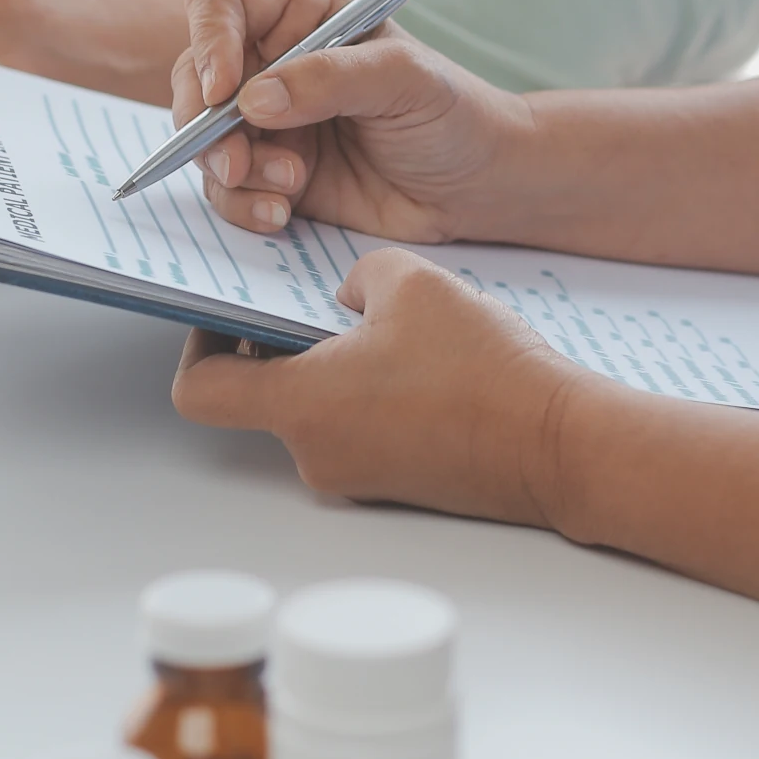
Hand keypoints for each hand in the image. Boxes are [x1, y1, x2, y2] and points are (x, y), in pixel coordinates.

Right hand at [172, 0, 533, 240]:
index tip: (222, 90)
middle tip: (236, 161)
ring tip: (290, 186)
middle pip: (196, 76)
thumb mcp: (403, 80)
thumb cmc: (452, 114)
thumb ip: (331, 79)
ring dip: (232, 170)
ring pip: (205, 140)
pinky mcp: (272, 175)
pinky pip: (228, 190)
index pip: (224, 2)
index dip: (207, 39)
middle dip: (205, 125)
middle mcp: (274, 64)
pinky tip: (281, 213)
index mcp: (303, 16)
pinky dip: (243, 205)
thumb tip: (254, 99)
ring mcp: (270, 122)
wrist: (477, 186)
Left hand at [173, 248, 589, 524]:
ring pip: (316, 411)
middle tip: (322, 305)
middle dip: (282, 346)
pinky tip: (423, 363)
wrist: (559, 445)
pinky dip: (372, 396)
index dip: (200, 346)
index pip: (199, 391)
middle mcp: (316, 452)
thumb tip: (345, 295)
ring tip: (389, 329)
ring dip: (335, 368)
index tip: (227, 316)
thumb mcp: (412, 282)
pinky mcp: (394, 483)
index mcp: (302, 404)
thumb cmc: (486, 372)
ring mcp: (355, 476)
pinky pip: (359, 430)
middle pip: (261, 397)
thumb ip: (356, 275)